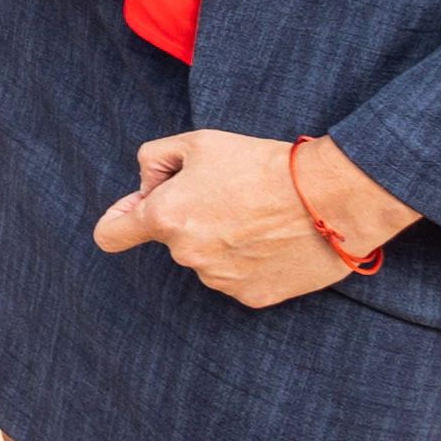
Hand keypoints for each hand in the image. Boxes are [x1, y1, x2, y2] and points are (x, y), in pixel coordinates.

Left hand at [91, 130, 412, 308]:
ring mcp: (219, 280)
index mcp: (166, 218)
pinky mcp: (252, 297)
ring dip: (220, 241)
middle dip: (189, 218)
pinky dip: (249, 262)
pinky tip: (272, 240)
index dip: (119, 219)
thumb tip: (147, 188)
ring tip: (258, 216)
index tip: (136, 211)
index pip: (110, 235)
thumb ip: (154, 160)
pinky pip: (237, 278)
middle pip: (172, 240)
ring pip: (206, 260)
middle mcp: (187, 256)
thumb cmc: (263, 164)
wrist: (331, 198)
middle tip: (229, 194)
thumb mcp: (198, 143)